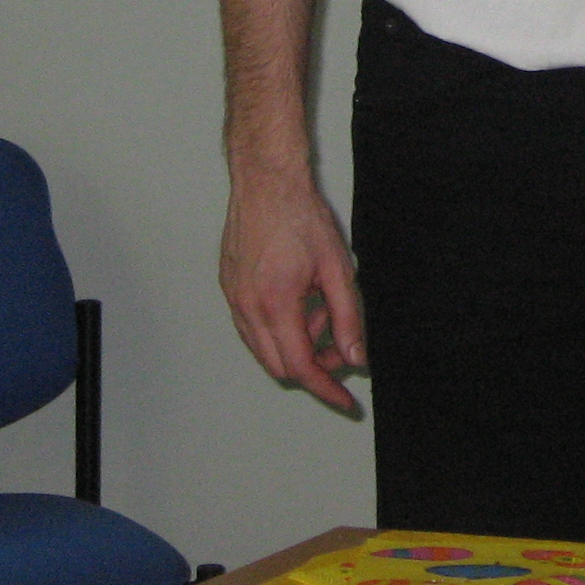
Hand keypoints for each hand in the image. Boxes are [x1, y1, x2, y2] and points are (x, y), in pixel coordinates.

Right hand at [218, 162, 366, 412]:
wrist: (266, 181)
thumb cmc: (300, 216)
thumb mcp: (337, 269)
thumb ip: (348, 318)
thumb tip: (355, 358)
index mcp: (275, 305)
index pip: (301, 368)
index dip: (327, 390)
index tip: (346, 402)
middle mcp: (247, 308)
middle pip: (280, 366)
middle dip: (315, 365)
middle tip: (341, 345)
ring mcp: (233, 299)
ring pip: (265, 349)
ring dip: (297, 344)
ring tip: (321, 309)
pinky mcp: (229, 288)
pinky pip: (253, 327)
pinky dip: (280, 328)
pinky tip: (301, 300)